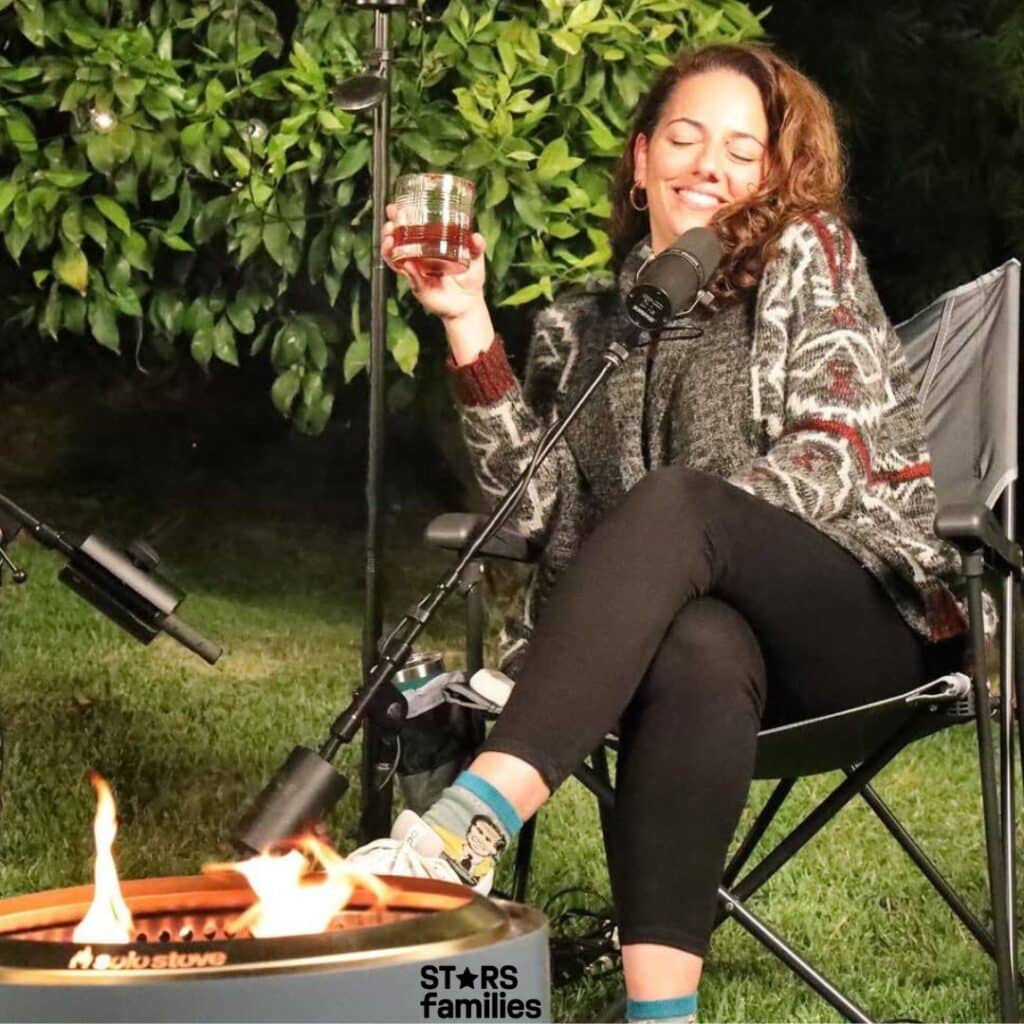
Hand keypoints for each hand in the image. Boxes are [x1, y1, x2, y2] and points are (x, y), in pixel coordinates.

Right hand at [382, 204, 487, 322]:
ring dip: (388, 248)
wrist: (468, 304)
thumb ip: (477, 247)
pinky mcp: (419, 287)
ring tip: (389, 239)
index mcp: (428, 247)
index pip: (410, 229)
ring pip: (395, 259)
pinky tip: (407, 264)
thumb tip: (476, 237)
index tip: (395, 208)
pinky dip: (407, 270)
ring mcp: (416, 272)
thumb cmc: (469, 279)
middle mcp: (418, 258)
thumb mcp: (475, 259)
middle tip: (391, 223)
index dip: (400, 218)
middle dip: (389, 230)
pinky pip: (410, 278)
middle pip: (396, 241)